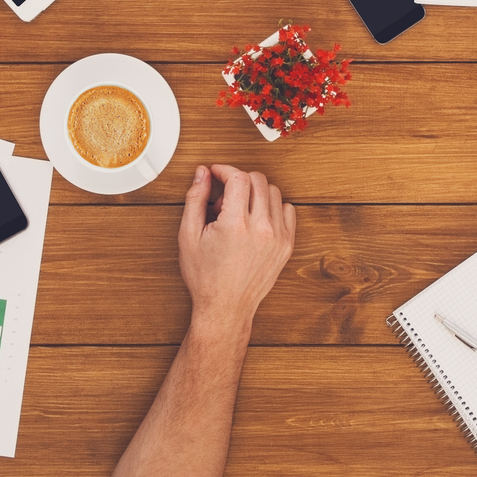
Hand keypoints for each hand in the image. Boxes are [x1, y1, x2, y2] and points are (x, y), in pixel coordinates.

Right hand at [176, 164, 294, 331]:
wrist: (226, 307)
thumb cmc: (205, 277)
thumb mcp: (189, 236)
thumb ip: (195, 199)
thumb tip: (202, 174)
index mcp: (235, 224)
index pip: (238, 177)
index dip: (224, 170)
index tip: (216, 173)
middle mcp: (261, 228)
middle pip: (257, 180)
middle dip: (238, 179)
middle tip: (224, 196)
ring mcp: (278, 237)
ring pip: (273, 192)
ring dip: (255, 192)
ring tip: (238, 210)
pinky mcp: (287, 245)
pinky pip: (287, 210)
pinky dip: (272, 207)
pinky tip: (256, 218)